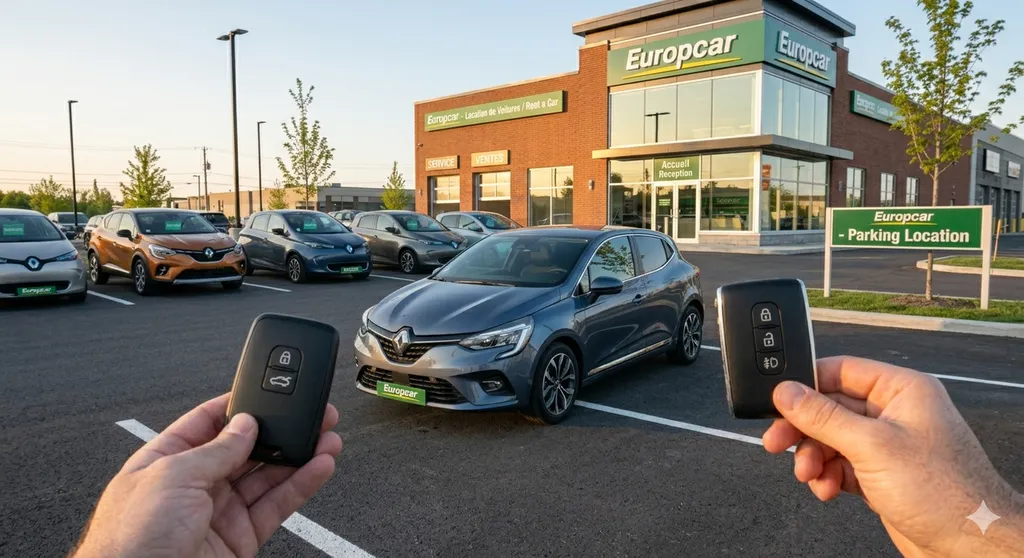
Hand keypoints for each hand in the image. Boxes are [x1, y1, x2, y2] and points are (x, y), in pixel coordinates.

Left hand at [72, 394, 342, 557]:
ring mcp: (219, 512)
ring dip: (299, 456)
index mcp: (167, 461)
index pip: (208, 423)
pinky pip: (277, 506)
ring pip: (268, 477)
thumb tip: (245, 424)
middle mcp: (195, 485)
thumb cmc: (130, 541)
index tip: (268, 392)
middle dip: (279, 431)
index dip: (239, 406)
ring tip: (326, 438)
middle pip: (246, 449)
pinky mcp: (241, 538)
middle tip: (310, 414)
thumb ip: (215, 449)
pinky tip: (319, 467)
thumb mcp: (172, 477)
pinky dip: (302, 486)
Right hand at [762, 356, 1022, 556]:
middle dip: (804, 429)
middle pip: (831, 408)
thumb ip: (824, 417)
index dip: (807, 384)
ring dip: (814, 457)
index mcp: (902, 390)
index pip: (842, 371)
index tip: (778, 401)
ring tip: (809, 475)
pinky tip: (827, 489)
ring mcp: (888, 445)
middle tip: (777, 443)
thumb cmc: (944, 492)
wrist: (971, 546)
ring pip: (832, 439)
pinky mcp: (882, 474)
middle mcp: (894, 413)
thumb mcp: (872, 446)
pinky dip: (828, 476)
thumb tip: (787, 392)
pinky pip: (841, 465)